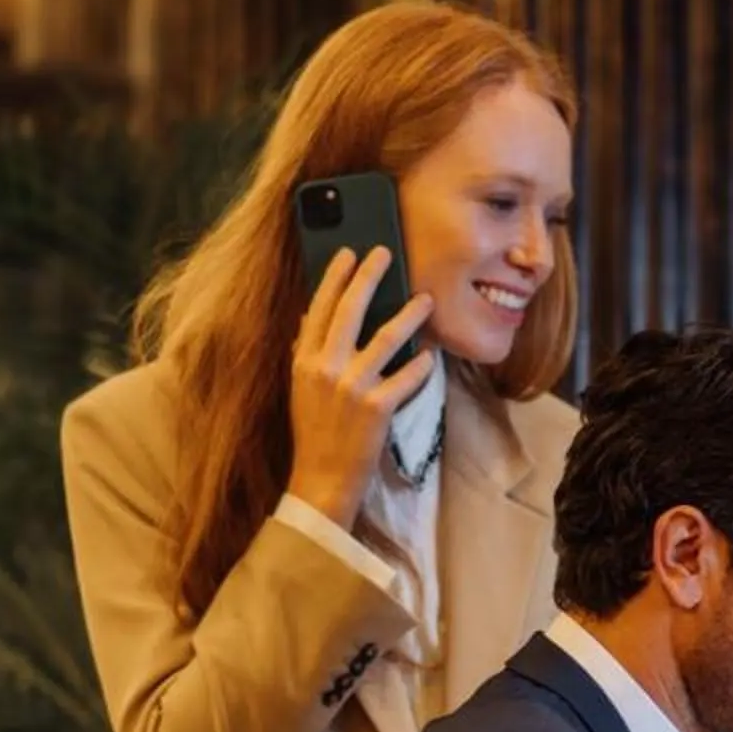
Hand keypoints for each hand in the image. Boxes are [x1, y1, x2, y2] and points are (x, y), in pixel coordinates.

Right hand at [283, 246, 434, 529]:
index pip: (319, 309)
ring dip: (409, 316)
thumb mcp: (301, 389)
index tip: (348, 253)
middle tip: (384, 254)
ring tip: (426, 300)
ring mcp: (351, 387)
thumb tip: (308, 318)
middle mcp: (325, 368)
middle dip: (368, 278)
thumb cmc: (314, 433)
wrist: (321, 478)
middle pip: (349, 311)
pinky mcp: (377, 407)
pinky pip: (406, 377)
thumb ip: (305, 352)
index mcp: (304, 361)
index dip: (335, 278)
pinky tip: (431, 356)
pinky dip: (421, 366)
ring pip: (385, 338)